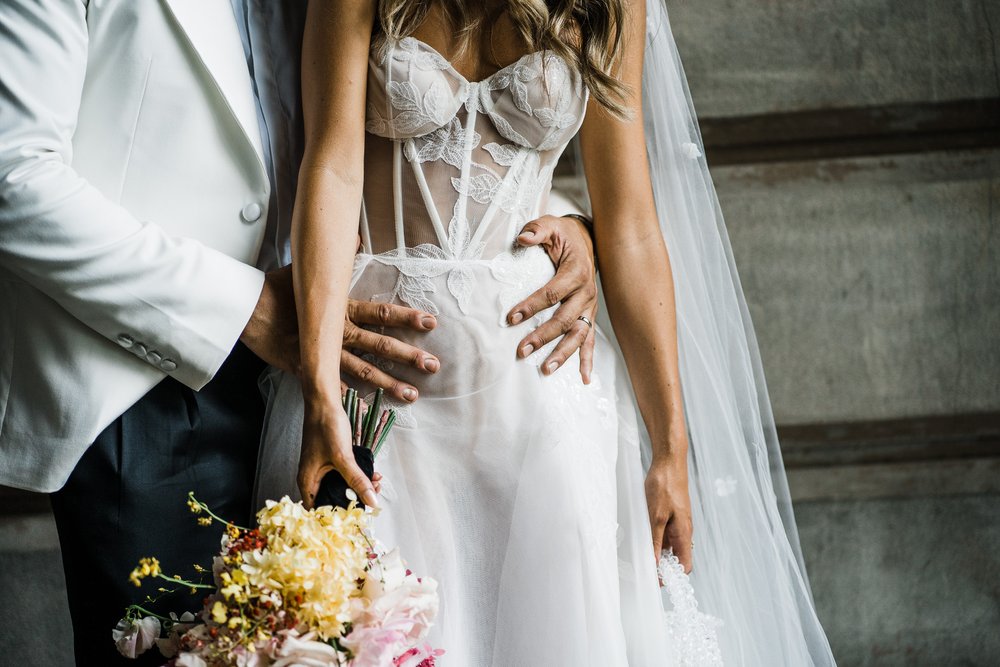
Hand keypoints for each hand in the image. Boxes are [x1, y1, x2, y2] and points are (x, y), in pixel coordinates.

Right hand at [240, 265, 438, 400]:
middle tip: (433, 366)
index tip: (431, 323)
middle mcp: (336, 332)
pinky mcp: (305, 368)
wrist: (243, 308)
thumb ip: (337, 258)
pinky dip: (349, 400)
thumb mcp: (308, 271)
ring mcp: (322, 352)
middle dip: (408, 356)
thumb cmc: (275, 289)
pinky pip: (331, 387)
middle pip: (379, 345)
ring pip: (362, 370)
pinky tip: (368, 412)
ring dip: (389, 383)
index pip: (382, 313)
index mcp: (340, 309)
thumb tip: (355, 237)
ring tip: (412, 394)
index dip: (407, 318)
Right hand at [297, 395, 378, 509]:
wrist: (324, 402)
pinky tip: (371, 474)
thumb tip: (372, 501)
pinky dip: (357, 476)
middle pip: (332, 500)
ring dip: (358, 487)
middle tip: (373, 497)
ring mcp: (320, 469)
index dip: (338, 517)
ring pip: (340, 487)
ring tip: (376, 483)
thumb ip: (357, 480)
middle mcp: (312, 478)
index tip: (358, 517)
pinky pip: (343, 475)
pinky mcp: (329, 460)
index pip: (319, 511)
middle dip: (354, 500)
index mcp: (308, 482)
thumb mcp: (343, 457)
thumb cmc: (326, 427)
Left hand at [507, 215, 598, 382]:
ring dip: (563, 354)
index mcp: (576, 272)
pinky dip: (587, 360)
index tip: (510, 317)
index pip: (552, 293)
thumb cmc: (564, 234)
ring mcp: (590, 307)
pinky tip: (584, 378)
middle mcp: (586, 293)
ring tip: (545, 370)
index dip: (531, 306)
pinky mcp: (589, 315)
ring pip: (578, 335)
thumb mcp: (550, 225)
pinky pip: (590, 340)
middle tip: (521, 351)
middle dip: (543, 337)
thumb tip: (522, 237)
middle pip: (564, 319)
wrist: (587, 239)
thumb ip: (536, 229)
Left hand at [645, 453, 692, 575]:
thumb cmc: (664, 486)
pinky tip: (641, 538)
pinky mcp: (671, 515)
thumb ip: (655, 542)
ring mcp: (678, 523)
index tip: (655, 582)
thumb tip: (655, 565)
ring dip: (657, 554)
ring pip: (669, 547)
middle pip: (676, 559)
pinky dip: (654, 540)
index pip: (685, 566)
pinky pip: (664, 534)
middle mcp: (683, 531)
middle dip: (663, 568)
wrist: (669, 461)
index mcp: (684, 534)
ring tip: (638, 557)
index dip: (673, 578)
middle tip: (643, 572)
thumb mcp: (655, 516)